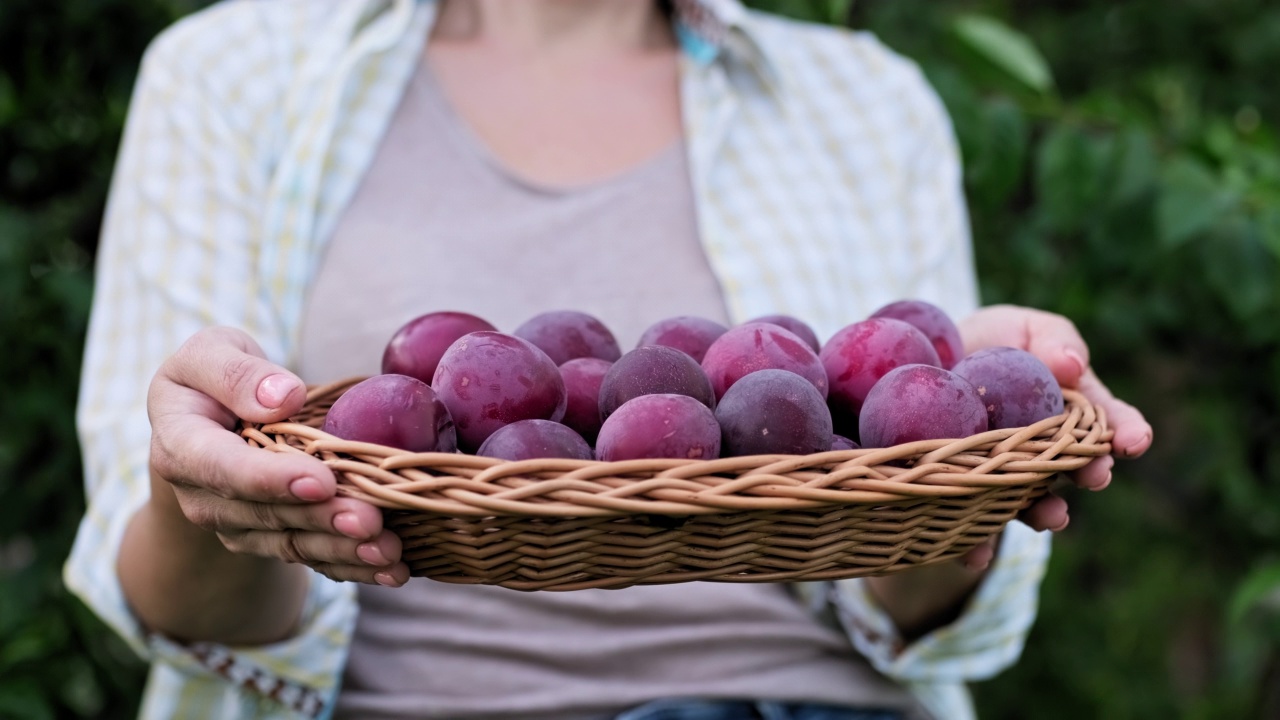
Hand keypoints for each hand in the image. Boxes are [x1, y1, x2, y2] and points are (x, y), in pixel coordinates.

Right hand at [147, 326, 409, 586]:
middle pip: (266, 514)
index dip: (271, 479)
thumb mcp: (213, 353)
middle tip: (371, 521)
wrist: (208, 423)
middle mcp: (203, 496)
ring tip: (389, 551)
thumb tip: (282, 397)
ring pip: (292, 543)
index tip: (321, 482)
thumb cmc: (216, 379)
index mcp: (182, 444)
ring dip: (343, 550)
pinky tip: (392, 570)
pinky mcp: (269, 539)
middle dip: (322, 520)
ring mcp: (237, 525)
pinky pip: (311, 556)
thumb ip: (237, 372)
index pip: (223, 467)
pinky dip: (352, 566)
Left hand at [953, 305, 1152, 568]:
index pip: (1108, 420)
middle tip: (1096, 476)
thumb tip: (1073, 365)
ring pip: (1030, 501)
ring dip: (1043, 512)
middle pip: (1074, 466)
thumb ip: (1053, 340)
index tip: (1137, 441)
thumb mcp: (1021, 328)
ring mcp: (1008, 476)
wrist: (923, 366)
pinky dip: (975, 543)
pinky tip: (972, 554)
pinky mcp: (966, 494)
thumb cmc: (989, 343)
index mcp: (1070, 409)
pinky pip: (972, 522)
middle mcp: (1046, 450)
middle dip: (1089, 472)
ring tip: (1052, 519)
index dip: (1127, 430)